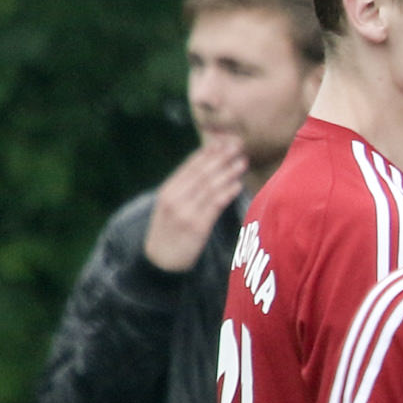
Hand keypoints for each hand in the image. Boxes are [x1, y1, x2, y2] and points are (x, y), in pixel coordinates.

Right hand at [141, 135, 249, 273]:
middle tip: (238, 145)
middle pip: (201, 173)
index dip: (208, 152)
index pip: (190, 166)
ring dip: (228, 172)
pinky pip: (214, 205)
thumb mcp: (169, 207)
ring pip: (210, 186)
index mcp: (168, 191)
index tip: (223, 140)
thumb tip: (207, 169)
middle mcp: (175, 198)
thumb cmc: (169, 232)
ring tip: (243, 161)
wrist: (160, 261)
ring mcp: (185, 212)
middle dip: (221, 157)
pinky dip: (226, 192)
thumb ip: (185, 189)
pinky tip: (237, 184)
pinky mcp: (197, 227)